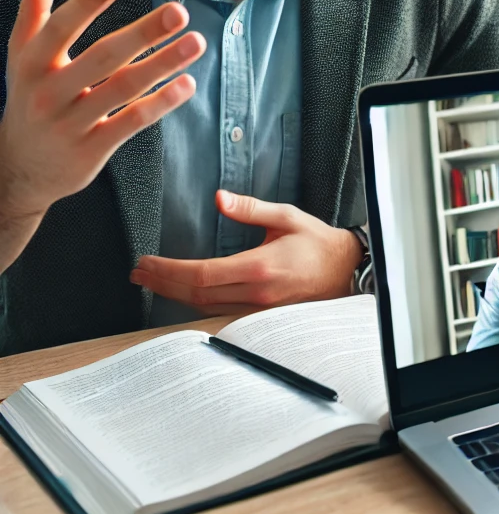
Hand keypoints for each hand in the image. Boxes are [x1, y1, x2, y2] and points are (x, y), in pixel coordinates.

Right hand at [0, 0, 205, 222]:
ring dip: (163, 64)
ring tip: (196, 42)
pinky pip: (132, 122)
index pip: (58, 29)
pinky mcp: (92, 149)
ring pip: (123, 89)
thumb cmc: (30, 99)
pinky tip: (187, 83)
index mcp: (31, 64)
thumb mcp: (22, 58)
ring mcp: (71, 123)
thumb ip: (32, 14)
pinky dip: (161, 103)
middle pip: (102, 57)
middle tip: (179, 11)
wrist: (18, 170)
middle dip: (143, 33)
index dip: (84, 4)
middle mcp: (49, 93)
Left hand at [130, 190, 363, 314]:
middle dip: (162, 284)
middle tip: (138, 273)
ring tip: (151, 282)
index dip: (168, 271)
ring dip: (173, 295)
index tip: (147, 262)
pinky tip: (181, 293)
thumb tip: (219, 198)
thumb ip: (251, 209)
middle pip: (195, 295)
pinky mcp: (259, 315)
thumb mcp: (286, 216)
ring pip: (203, 308)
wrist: (345, 269)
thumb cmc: (318, 242)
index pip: (201, 274)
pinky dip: (194, 302)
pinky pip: (217, 312)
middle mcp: (254, 293)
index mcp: (259, 267)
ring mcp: (256, 309)